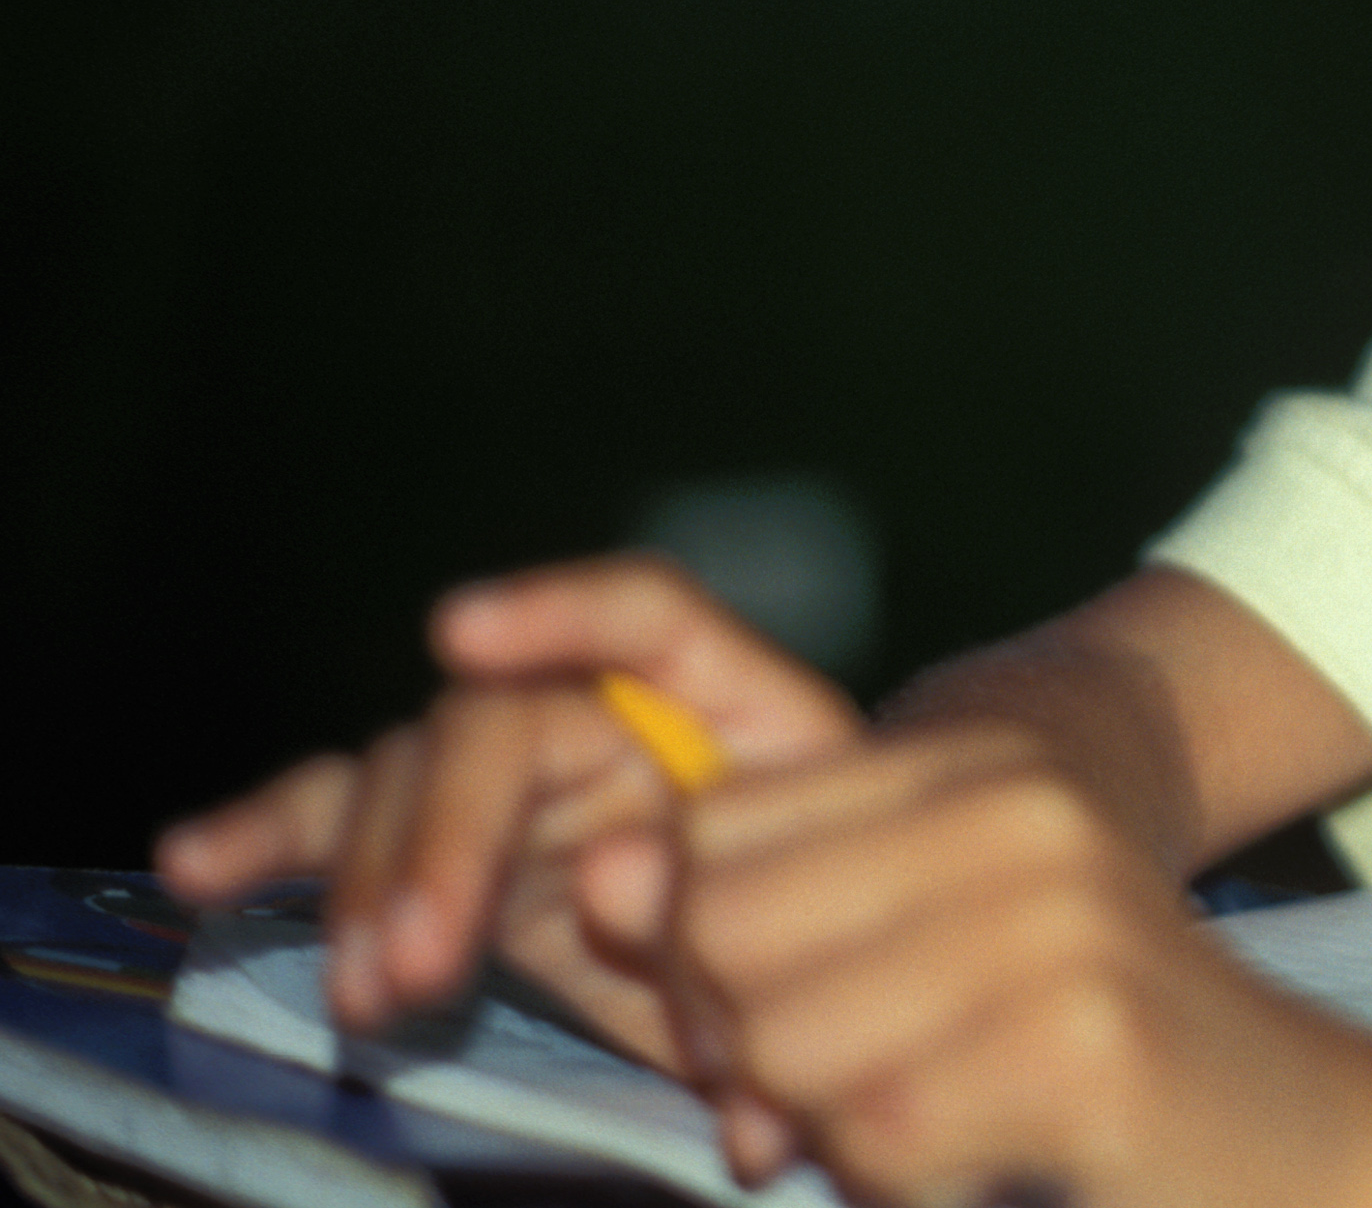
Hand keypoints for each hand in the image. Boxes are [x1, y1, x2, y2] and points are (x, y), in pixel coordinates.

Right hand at [154, 554, 861, 1056]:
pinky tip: (194, 866)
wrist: (805, 946)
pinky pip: (346, 819)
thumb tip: (743, 1116)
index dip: (561, 610)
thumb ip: (789, 1022)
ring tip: (371, 996)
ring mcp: (514, 775)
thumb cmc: (821, 918)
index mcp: (727, 707)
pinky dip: (270, 838)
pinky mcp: (442, 844)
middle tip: (423, 963)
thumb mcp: (822, 954)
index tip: (457, 634)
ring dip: (374, 884)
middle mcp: (604, 716)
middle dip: (445, 837)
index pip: (647, 615)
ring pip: (408, 779)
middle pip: (496, 724)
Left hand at [606, 724, 1371, 1207]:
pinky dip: (908, 1186)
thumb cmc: (1102, 1061)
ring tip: (949, 1124)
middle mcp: (1027, 814)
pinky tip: (1000, 1164)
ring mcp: (1060, 922)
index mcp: (990, 765)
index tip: (807, 1017)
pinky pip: (873, 1139)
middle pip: (724, 936)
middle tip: (873, 1093)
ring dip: (835, 1130)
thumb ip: (775, 904)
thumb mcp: (942, 941)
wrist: (1319, 1144)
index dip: (711, 957)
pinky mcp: (1083, 1045)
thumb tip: (597, 873)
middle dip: (754, 1052)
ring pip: (783, 1051)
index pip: (715, 833)